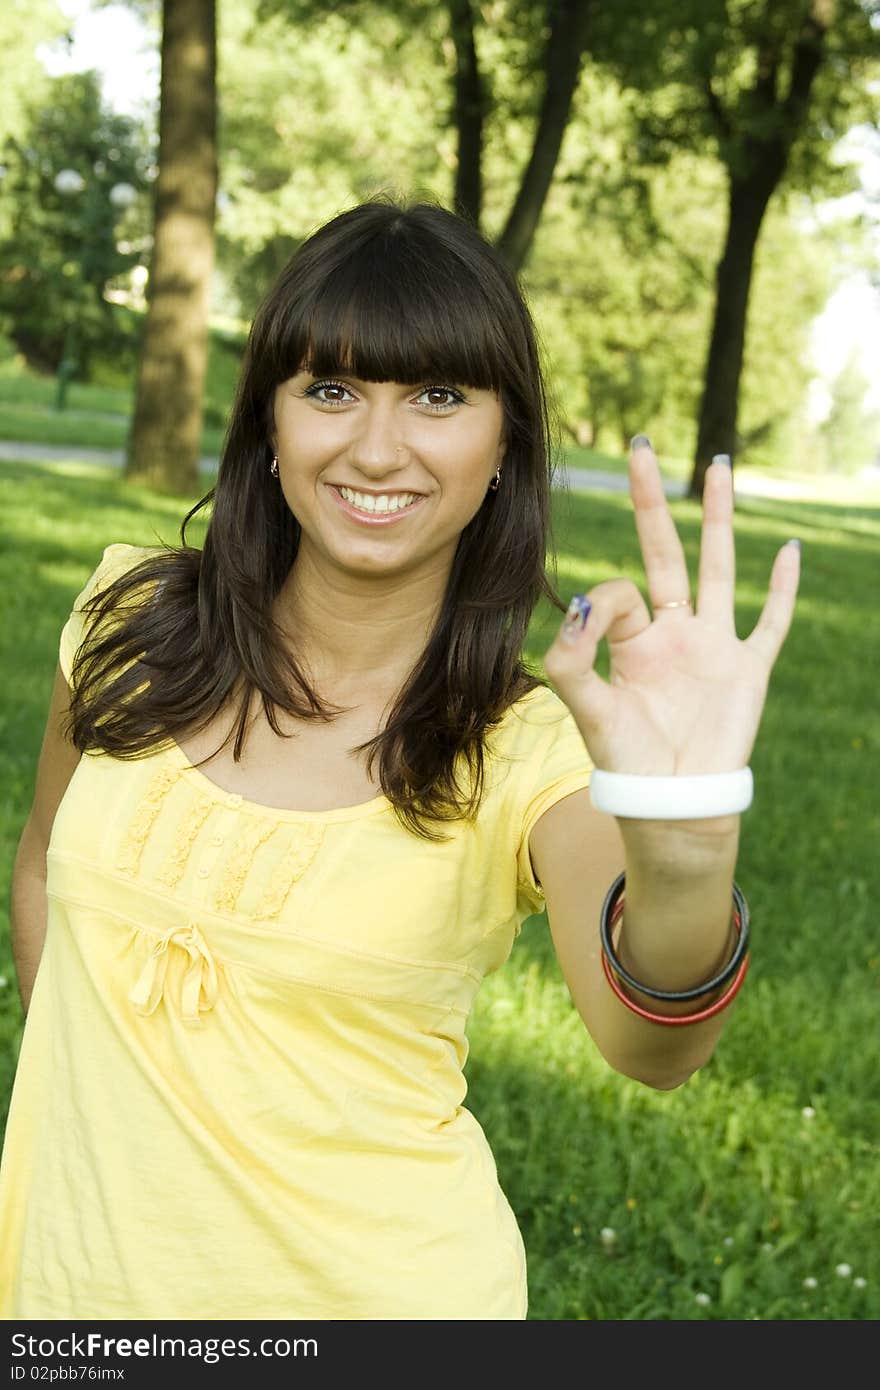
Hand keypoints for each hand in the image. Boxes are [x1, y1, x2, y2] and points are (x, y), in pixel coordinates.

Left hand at [543, 440, 799, 790]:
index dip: (602, 602)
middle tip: (640, 446)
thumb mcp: (585, 708)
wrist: (672, 801)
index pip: (618, 591)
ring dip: (719, 517)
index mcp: (632, 638)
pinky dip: (783, 587)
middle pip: (666, 550)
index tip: (590, 628)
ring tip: (717, 465)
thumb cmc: (626, 760)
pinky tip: (787, 549)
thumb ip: (570, 659)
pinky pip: (771, 621)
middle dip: (654, 500)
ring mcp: (715, 645)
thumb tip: (578, 604)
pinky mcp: (748, 667)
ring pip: (720, 567)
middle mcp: (674, 631)